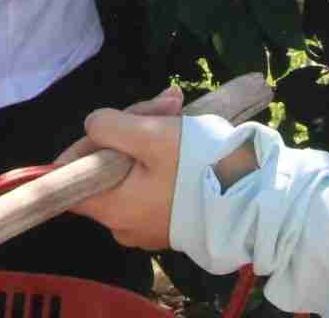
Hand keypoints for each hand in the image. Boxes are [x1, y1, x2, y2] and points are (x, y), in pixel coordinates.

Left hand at [51, 89, 259, 249]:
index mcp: (110, 208)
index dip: (83, 145)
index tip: (110, 124)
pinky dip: (164, 156)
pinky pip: (153, 183)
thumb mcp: (149, 134)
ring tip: (179, 107)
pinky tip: (187, 130)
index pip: (69, 178)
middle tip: (166, 103)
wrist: (259, 203)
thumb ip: (107, 126)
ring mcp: (148, 225)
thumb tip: (93, 128)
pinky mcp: (172, 221)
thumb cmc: (199, 168)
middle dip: (130, 128)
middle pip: (106, 167)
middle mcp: (123, 225)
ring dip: (151, 135)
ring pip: (132, 170)